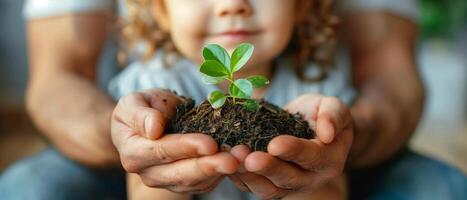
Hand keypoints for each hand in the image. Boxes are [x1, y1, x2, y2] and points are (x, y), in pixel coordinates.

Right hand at [111, 89, 238, 193]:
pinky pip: (204, 184)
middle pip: (180, 174)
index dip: (186, 147)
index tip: (209, 143)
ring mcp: (166, 181)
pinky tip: (237, 162)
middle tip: (233, 160)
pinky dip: (221, 174)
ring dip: (219, 172)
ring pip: (195, 182)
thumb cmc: (142, 108)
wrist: (150, 120)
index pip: (161, 151)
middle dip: (208, 166)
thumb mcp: (134, 102)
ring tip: (240, 159)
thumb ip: (141, 114)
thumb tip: (154, 128)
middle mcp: (148, 173)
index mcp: (133, 152)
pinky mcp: (183, 184)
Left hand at [228, 94, 352, 198]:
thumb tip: (327, 133)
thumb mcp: (332, 106)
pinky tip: (225, 161)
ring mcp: (289, 185)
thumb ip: (333, 115)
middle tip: (248, 158)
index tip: (274, 144)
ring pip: (269, 189)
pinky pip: (254, 187)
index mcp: (329, 160)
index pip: (312, 157)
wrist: (307, 125)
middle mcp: (311, 178)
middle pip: (289, 179)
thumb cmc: (320, 113)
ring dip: (249, 176)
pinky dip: (239, 177)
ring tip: (233, 158)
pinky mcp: (270, 185)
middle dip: (267, 168)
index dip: (293, 151)